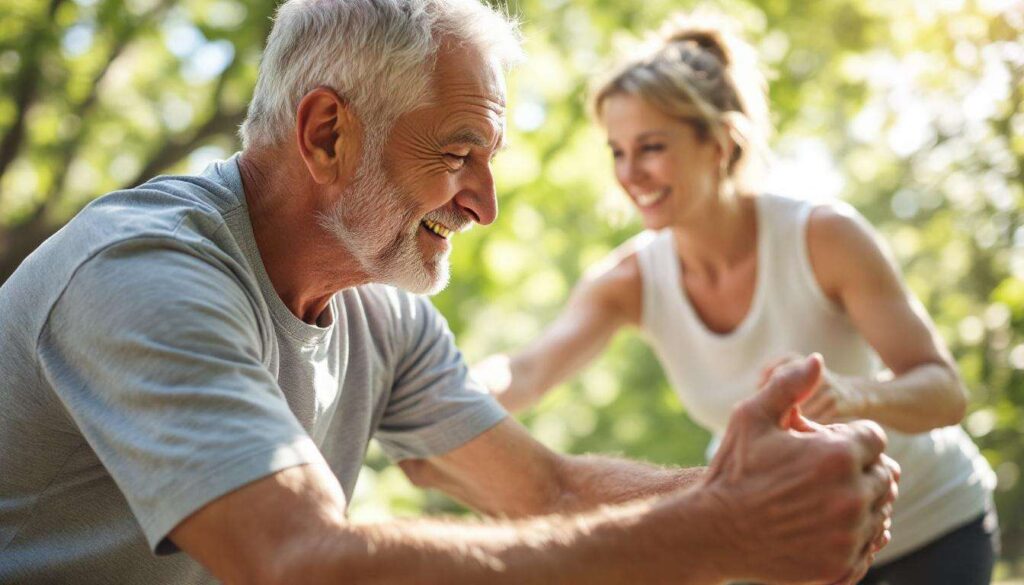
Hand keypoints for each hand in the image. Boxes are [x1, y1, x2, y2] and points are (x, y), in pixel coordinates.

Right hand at [704, 354, 898, 583]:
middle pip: (884, 475)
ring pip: (880, 512)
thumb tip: (817, 360)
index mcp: (837, 457)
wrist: (712, 530)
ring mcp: (848, 537)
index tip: (820, 446)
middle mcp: (851, 498)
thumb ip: (788, 385)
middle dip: (858, 469)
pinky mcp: (840, 567)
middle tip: (819, 473)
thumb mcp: (752, 417)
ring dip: (858, 503)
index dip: (848, 438)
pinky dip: (856, 538)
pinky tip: (828, 527)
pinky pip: (869, 548)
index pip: (875, 439)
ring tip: (820, 499)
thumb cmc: (732, 469)